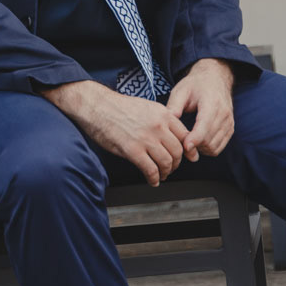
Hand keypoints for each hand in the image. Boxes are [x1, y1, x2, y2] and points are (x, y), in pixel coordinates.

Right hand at [41, 79, 190, 183]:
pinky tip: (152, 180)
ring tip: (161, 175)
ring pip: (167, 162)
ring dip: (166, 172)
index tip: (188, 157)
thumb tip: (169, 135)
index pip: (185, 135)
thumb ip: (160, 120)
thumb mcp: (146, 107)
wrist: (96, 105)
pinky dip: (154, 178)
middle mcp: (158, 126)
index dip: (188, 149)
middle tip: (171, 168)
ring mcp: (146, 139)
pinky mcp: (132, 150)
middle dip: (176, 163)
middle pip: (178, 151)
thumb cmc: (117, 107)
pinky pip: (150, 170)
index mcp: (163, 114)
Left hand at [167, 58, 235, 158]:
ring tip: (187, 142)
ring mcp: (229, 122)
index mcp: (211, 103)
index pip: (204, 127)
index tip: (182, 146)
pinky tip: (197, 142)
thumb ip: (173, 107)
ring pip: (214, 147)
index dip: (193, 140)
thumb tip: (166, 125)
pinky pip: (219, 147)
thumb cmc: (195, 84)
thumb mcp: (180, 91)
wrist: (215, 78)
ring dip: (200, 149)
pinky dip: (207, 149)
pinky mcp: (230, 128)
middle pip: (209, 141)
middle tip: (179, 143)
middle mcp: (224, 114)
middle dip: (193, 146)